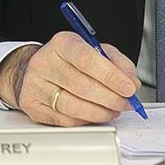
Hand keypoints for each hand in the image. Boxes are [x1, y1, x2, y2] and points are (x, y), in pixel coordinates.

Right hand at [0, 33, 141, 125]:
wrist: (33, 68)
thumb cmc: (68, 59)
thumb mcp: (94, 49)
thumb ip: (117, 63)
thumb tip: (132, 82)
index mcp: (62, 43)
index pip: (87, 59)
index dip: (111, 76)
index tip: (129, 88)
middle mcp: (45, 62)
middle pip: (81, 85)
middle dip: (110, 98)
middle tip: (126, 103)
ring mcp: (36, 85)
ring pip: (72, 106)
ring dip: (99, 113)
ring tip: (113, 111)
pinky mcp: (32, 106)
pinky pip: (64, 120)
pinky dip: (85, 121)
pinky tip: (95, 116)